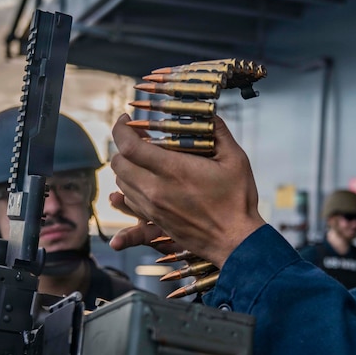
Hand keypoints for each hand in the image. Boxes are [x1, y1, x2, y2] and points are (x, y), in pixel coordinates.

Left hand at [109, 113, 265, 267]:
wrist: (236, 241)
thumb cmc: (237, 201)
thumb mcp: (235, 160)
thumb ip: (219, 132)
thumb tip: (209, 113)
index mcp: (172, 170)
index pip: (128, 146)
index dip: (120, 129)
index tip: (126, 119)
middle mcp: (155, 190)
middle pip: (118, 164)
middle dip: (122, 147)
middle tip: (138, 139)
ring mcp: (152, 208)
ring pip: (121, 183)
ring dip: (127, 168)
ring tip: (143, 160)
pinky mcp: (154, 221)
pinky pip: (130, 202)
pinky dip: (131, 188)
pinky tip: (145, 182)